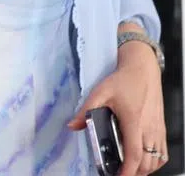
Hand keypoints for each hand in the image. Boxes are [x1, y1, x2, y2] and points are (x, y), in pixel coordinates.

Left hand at [69, 42, 166, 174]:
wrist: (143, 69)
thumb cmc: (123, 80)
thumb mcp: (100, 92)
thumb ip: (86, 110)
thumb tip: (72, 126)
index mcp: (134, 122)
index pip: (134, 155)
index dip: (128, 171)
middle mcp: (149, 129)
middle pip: (147, 163)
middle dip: (135, 173)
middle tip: (120, 174)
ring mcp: (158, 129)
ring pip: (157, 160)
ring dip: (146, 169)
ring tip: (130, 170)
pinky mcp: (162, 128)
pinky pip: (163, 152)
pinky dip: (155, 161)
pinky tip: (144, 161)